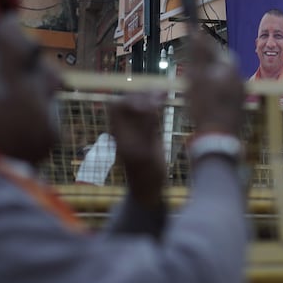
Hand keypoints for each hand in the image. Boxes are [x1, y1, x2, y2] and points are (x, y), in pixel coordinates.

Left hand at [107, 92, 165, 208]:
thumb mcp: (147, 153)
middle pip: (127, 102)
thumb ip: (147, 129)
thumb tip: (151, 106)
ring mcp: (135, 129)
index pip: (117, 107)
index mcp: (120, 133)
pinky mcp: (146, 131)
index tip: (150, 106)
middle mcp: (125, 129)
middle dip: (142, 95)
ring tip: (164, 93)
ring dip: (149, 96)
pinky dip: (155, 102)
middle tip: (160, 95)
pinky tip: (165, 97)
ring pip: (137, 105)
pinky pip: (147, 112)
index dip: (131, 101)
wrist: (149, 190)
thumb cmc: (148, 175)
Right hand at [186, 27, 244, 136]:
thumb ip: (197, 54)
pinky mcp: (238, 105)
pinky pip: (224, 92)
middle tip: (190, 64)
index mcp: (229, 66)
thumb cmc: (205, 106)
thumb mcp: (196, 76)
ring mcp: (240, 92)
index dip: (199, 44)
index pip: (213, 48)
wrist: (218, 137)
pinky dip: (213, 91)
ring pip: (220, 78)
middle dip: (203, 62)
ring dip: (207, 78)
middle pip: (218, 63)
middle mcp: (238, 76)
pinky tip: (203, 100)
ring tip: (193, 84)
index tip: (189, 39)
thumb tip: (196, 32)